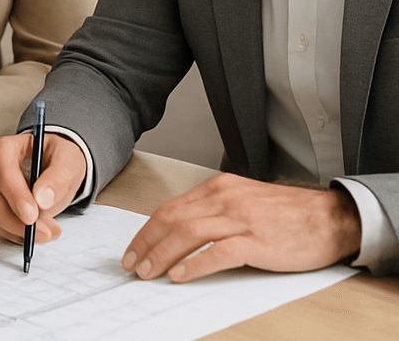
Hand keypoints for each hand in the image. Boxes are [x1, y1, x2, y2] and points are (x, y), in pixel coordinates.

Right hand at [0, 132, 86, 243]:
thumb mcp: (67, 161)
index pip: (1, 172)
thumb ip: (58, 178)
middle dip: (19, 222)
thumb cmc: (55, 158)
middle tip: (47, 232)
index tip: (32, 215)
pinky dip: (16, 235)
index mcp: (3, 149)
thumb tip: (43, 198)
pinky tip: (35, 230)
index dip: (15, 195)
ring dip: (20, 232)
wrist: (51, 166)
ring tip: (49, 230)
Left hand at [121, 173, 361, 281]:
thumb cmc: (287, 213)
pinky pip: (219, 252)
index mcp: (218, 188)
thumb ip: (212, 211)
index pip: (170, 208)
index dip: (147, 231)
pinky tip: (181, 275)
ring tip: (148, 272)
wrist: (330, 217)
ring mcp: (240, 218)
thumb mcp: (242, 201)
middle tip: (132, 264)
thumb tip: (178, 232)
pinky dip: (195, 264)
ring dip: (162, 255)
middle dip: (147, 243)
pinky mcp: (258, 240)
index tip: (133, 249)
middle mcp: (224, 198)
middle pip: (172, 219)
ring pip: (188, 233)